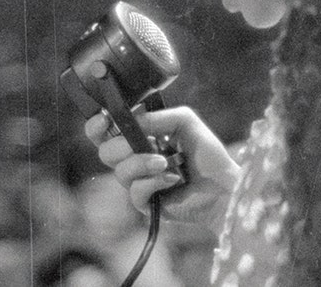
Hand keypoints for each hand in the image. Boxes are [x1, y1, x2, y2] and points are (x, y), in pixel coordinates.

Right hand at [85, 106, 239, 231]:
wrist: (223, 186)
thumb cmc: (206, 153)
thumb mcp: (184, 121)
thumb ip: (156, 117)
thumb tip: (132, 120)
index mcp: (139, 138)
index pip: (105, 132)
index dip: (97, 125)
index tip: (106, 118)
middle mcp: (134, 159)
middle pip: (105, 153)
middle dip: (121, 146)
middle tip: (146, 143)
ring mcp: (138, 182)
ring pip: (120, 172)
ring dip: (142, 163)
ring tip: (166, 162)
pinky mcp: (145, 203)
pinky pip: (135, 192)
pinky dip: (153, 182)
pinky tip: (173, 179)